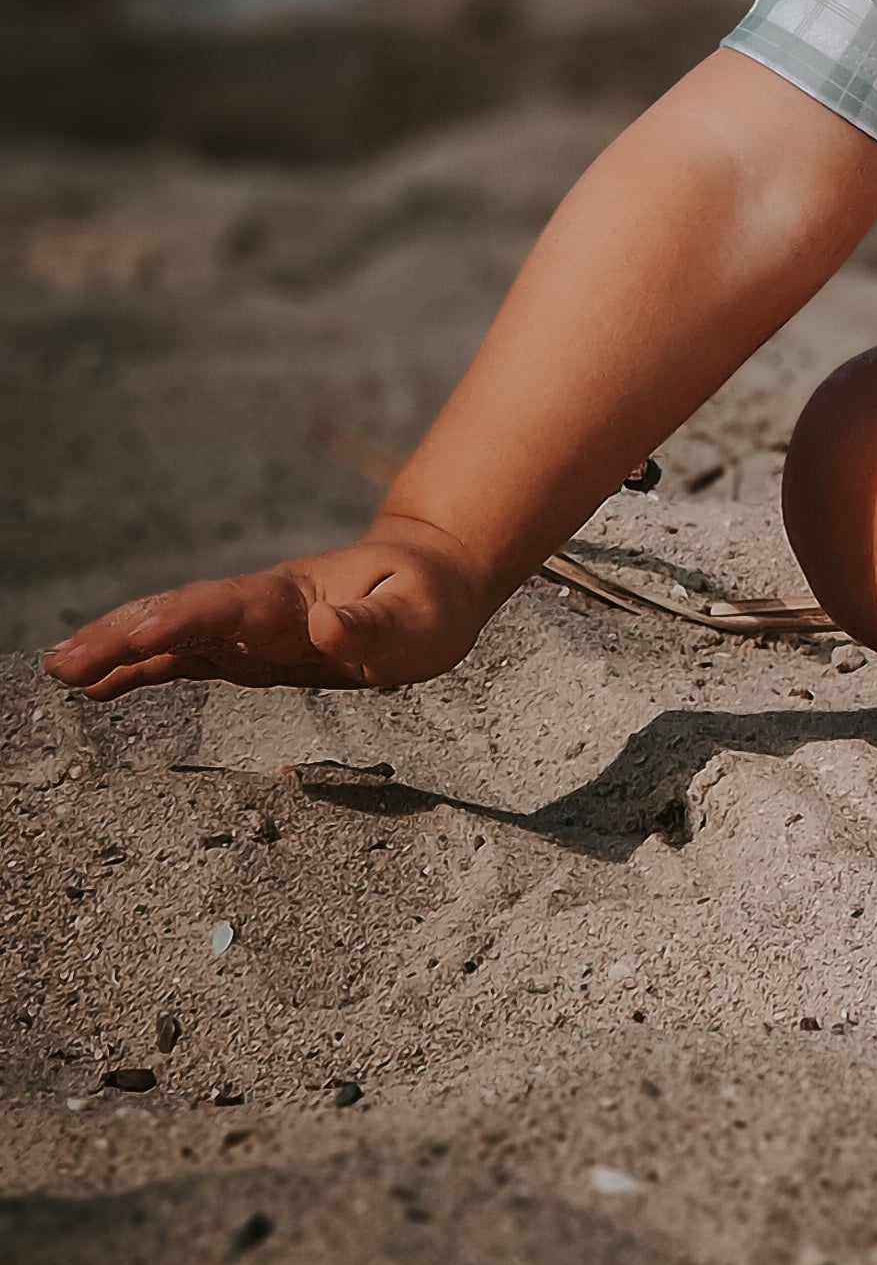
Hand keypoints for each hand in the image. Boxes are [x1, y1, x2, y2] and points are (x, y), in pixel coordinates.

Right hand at [43, 521, 493, 701]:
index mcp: (299, 597)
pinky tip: (97, 687)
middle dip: (124, 635)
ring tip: (60, 669)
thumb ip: (373, 624)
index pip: (233, 605)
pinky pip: (186, 658)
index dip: (187, 618)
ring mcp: (249, 629)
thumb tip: (326, 625)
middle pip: (185, 616)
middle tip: (64, 661)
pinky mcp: (248, 648)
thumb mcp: (420, 618)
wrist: (428, 578)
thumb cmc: (427, 601)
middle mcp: (262, 609)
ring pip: (174, 635)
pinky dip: (142, 669)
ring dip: (117, 650)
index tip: (141, 630)